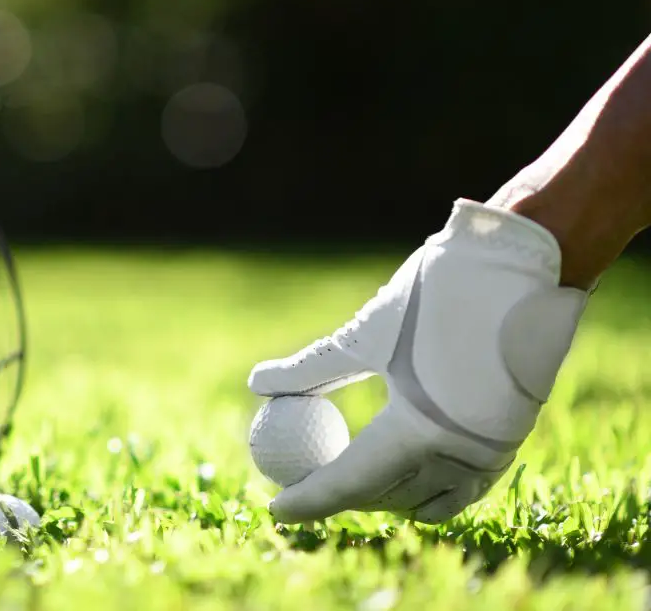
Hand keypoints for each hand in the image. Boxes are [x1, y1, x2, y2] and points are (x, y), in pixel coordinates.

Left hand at [248, 199, 592, 523]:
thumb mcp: (365, 334)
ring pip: (424, 499)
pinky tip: (403, 481)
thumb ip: (311, 368)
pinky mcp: (508, 442)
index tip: (275, 508)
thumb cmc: (435, 297)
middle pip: (384, 495)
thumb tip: (258, 384)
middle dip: (340, 497)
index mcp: (418, 428)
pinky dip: (427, 492)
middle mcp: (457, 453)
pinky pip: (461, 489)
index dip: (309, 499)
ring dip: (382, 496)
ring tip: (346, 481)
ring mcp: (489, 453)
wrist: (521, 271)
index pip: (350, 482)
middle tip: (304, 486)